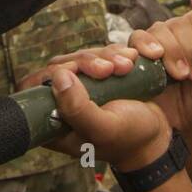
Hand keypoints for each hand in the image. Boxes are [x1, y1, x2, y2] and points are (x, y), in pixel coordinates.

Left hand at [44, 65, 171, 171]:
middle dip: (87, 62)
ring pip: (81, 56)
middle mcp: (64, 103)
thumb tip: (58, 77)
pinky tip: (132, 59)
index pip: (33, 88)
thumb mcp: (105, 129)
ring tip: (128, 66)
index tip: (76, 73)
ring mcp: (82, 88)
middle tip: (111, 69)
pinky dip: (115, 53)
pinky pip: (100, 54)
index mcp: (55, 121)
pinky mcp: (100, 77)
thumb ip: (78, 109)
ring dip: (106, 56)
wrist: (157, 135)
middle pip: (60, 66)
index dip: (51, 74)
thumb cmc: (130, 138)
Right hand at [128, 9, 191, 133]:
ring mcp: (147, 45)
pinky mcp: (129, 60)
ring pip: (151, 32)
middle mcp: (169, 33)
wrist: (180, 125)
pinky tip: (140, 64)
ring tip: (175, 75)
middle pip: (175, 25)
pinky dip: (132, 52)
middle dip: (187, 49)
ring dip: (166, 51)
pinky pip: (120, 46)